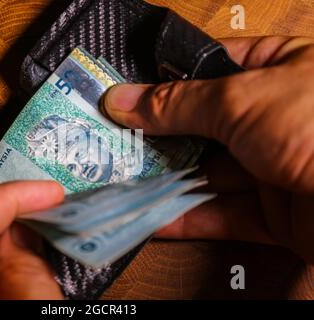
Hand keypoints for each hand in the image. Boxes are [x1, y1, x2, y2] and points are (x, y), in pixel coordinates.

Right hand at [103, 36, 313, 262]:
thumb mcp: (241, 100)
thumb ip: (179, 103)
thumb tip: (124, 100)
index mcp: (278, 72)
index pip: (209, 70)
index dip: (166, 82)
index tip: (126, 96)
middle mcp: (276, 118)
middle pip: (202, 127)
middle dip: (160, 138)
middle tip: (118, 144)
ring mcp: (276, 167)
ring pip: (210, 174)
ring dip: (169, 181)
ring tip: (126, 183)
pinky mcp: (277, 213)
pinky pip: (225, 214)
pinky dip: (190, 219)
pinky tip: (155, 218)